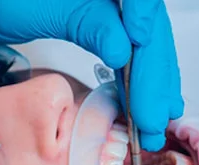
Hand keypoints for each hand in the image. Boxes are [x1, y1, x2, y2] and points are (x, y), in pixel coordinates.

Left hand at [0, 0, 182, 150]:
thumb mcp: (40, 11)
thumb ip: (89, 23)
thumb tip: (125, 49)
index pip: (143, 9)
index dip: (150, 49)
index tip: (149, 90)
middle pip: (151, 30)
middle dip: (155, 77)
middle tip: (156, 119)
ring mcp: (110, 5)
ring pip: (145, 42)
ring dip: (152, 83)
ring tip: (159, 118)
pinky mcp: (102, 19)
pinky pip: (129, 47)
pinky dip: (136, 75)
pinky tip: (144, 98)